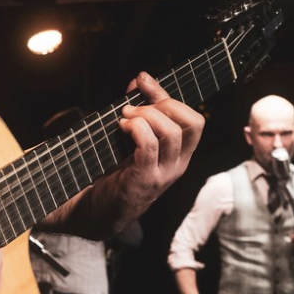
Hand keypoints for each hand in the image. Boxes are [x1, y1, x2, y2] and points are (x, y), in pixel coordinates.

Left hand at [90, 72, 203, 231]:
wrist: (98, 212)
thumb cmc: (116, 173)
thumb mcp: (134, 140)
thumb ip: (140, 111)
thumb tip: (140, 80)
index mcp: (179, 155)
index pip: (195, 120)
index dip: (171, 96)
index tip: (144, 82)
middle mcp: (177, 164)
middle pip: (191, 123)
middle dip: (163, 104)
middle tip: (135, 106)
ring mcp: (163, 174)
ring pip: (171, 133)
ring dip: (146, 116)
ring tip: (125, 117)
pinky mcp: (144, 180)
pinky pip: (149, 146)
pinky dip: (136, 129)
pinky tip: (122, 128)